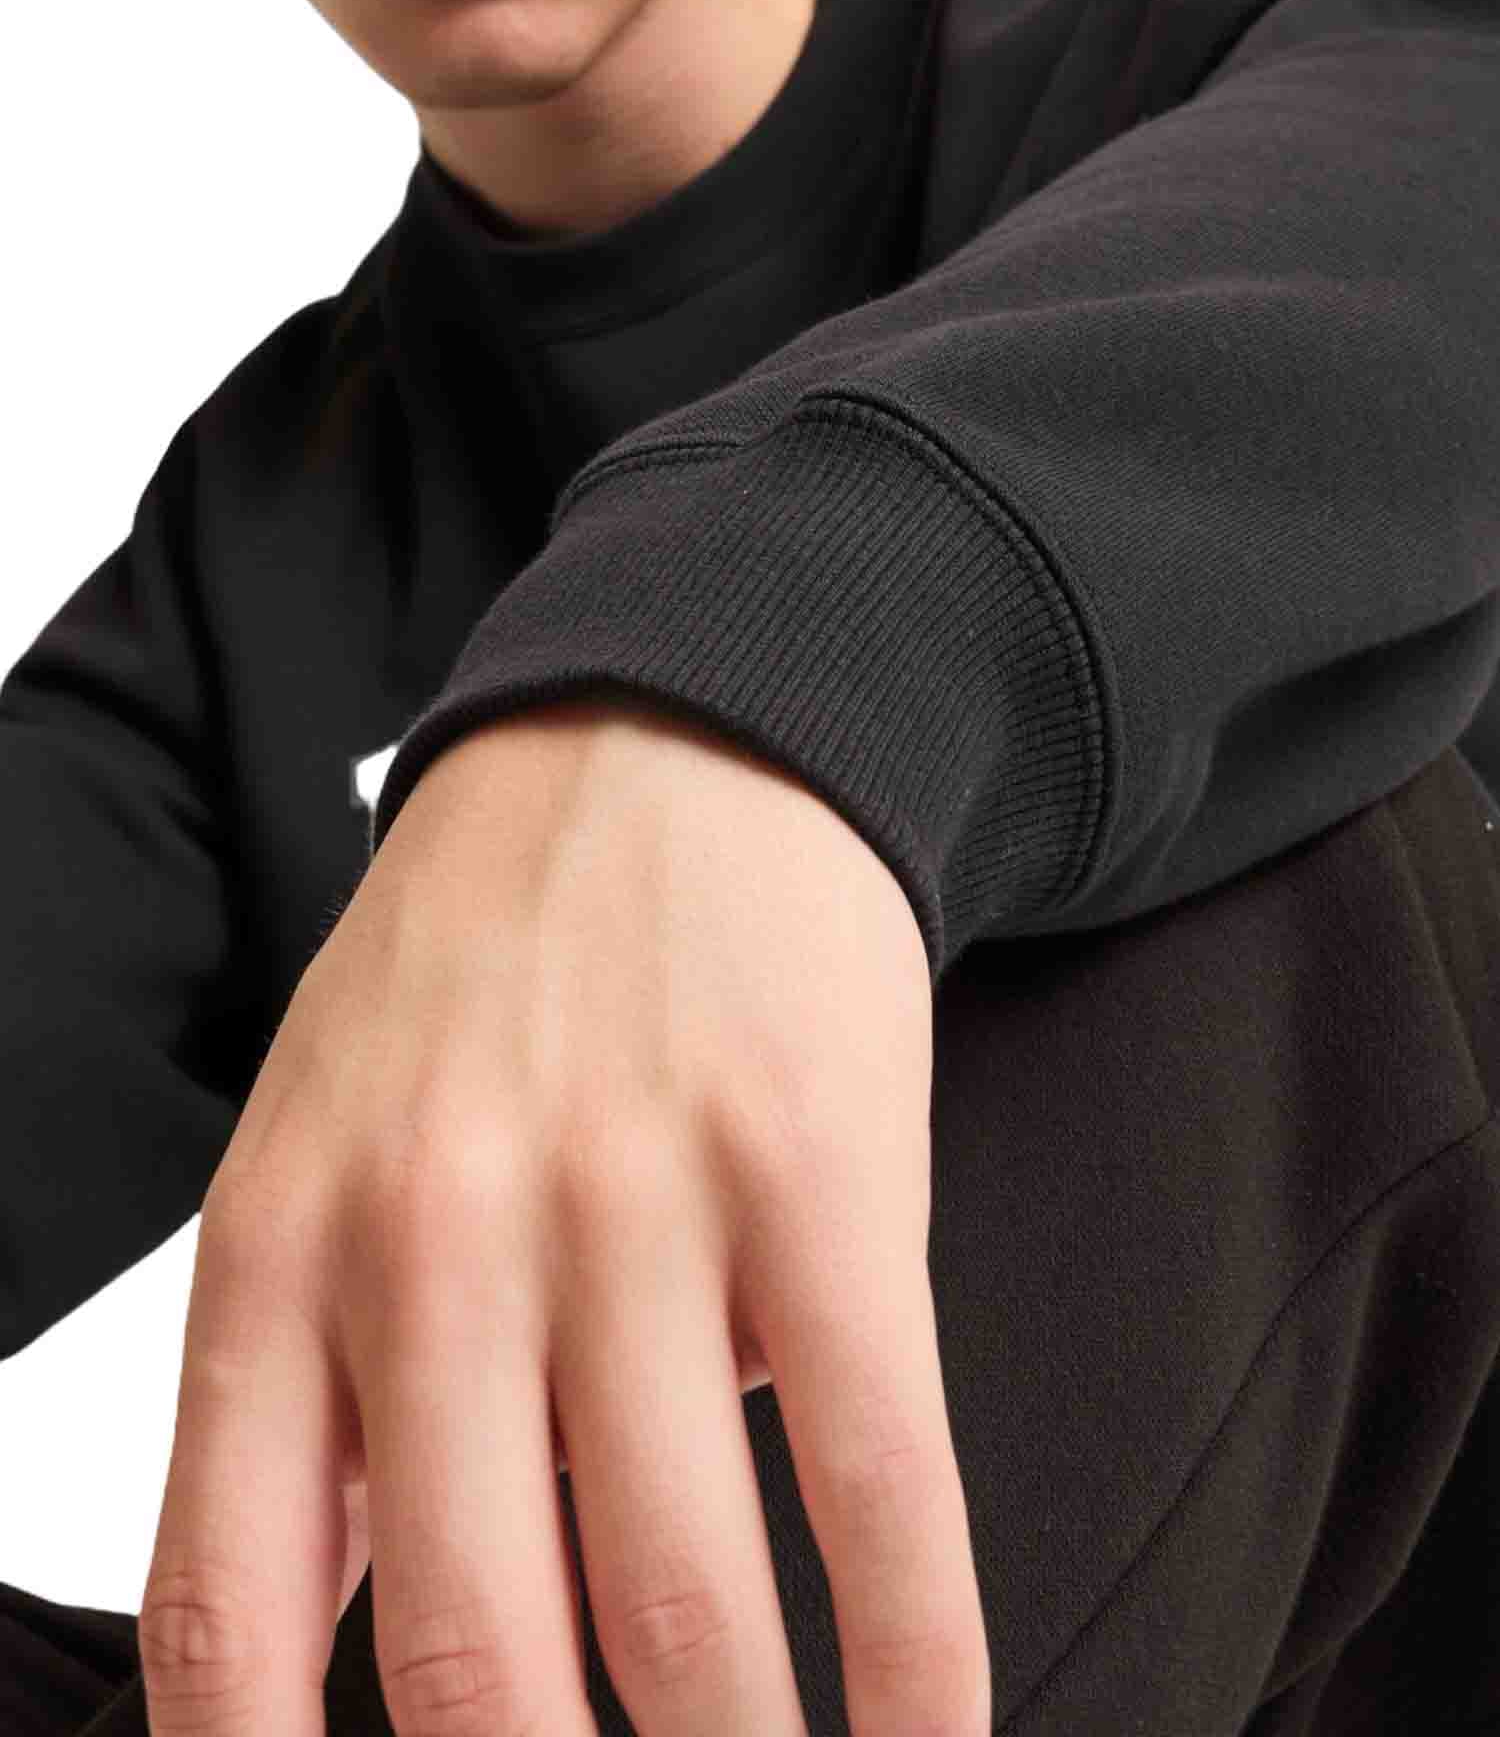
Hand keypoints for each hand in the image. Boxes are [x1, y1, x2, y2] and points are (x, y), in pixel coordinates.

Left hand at [138, 693, 989, 1733]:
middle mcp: (443, 1240)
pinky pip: (879, 1481)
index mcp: (284, 1247)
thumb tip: (324, 1671)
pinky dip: (918, 1660)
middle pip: (480, 1661)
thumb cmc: (486, 970)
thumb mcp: (315, 1143)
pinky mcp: (820, 1174)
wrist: (666, 744)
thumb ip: (299, 1395)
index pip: (228, 1619)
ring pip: (686, 1602)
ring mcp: (639, 1203)